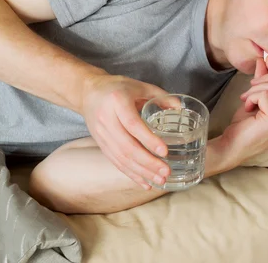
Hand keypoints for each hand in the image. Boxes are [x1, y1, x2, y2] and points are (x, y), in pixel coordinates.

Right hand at [81, 74, 171, 189]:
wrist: (87, 92)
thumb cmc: (118, 87)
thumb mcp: (139, 85)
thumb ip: (161, 96)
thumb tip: (180, 109)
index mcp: (117, 101)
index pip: (132, 124)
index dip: (148, 139)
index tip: (164, 151)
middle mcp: (106, 119)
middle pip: (126, 146)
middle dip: (148, 162)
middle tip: (166, 172)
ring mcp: (101, 134)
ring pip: (121, 157)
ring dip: (141, 172)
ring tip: (160, 181)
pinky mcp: (100, 144)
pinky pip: (116, 162)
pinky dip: (131, 174)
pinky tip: (145, 183)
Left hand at [222, 55, 267, 163]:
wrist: (232, 147)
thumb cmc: (245, 126)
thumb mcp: (257, 99)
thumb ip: (264, 81)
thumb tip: (265, 59)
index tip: (266, 59)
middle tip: (251, 85)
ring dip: (255, 89)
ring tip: (246, 99)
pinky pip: (265, 95)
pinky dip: (252, 97)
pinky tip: (246, 106)